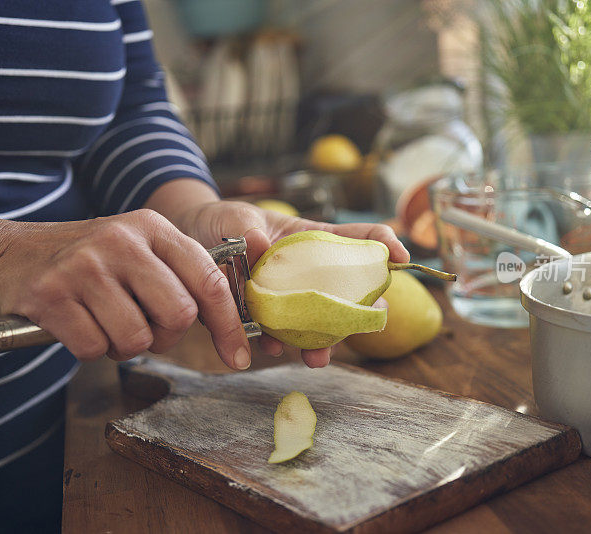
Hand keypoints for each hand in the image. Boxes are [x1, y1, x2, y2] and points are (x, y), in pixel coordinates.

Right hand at [0, 209, 254, 367]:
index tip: (238, 356)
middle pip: (178, 315)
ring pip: (137, 338)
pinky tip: (77, 324)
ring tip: (105, 322)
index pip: (208, 280)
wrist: (8, 255)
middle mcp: (122, 240)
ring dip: (124, 346)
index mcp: (153, 228)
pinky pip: (95, 348)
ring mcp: (85, 266)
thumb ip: (180, 276)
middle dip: (166, 336)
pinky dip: (90, 348)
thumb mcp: (137, 250)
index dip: (229, 324)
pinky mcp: (51, 295)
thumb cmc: (87, 262)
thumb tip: (230, 323)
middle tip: (143, 328)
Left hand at [173, 200, 409, 367]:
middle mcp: (305, 273)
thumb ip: (246, 228)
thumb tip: (259, 244)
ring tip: (317, 357)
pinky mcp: (260, 317)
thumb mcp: (235, 216)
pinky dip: (275, 344)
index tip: (401, 257)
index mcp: (310, 240)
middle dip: (363, 308)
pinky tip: (270, 348)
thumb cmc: (221, 221)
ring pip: (316, 322)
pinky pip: (275, 335)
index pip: (357, 239)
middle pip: (346, 291)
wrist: (188, 240)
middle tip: (375, 319)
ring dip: (321, 341)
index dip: (384, 245)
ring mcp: (286, 297)